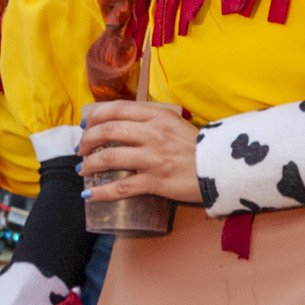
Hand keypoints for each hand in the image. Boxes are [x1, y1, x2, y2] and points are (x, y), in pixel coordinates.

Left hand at [78, 101, 203, 204]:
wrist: (222, 169)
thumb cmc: (197, 147)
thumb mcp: (175, 124)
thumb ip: (150, 120)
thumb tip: (121, 123)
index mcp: (157, 116)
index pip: (116, 109)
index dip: (94, 116)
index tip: (85, 125)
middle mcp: (153, 134)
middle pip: (107, 131)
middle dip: (87, 140)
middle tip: (81, 150)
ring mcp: (153, 158)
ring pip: (109, 158)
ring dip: (89, 165)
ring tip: (83, 170)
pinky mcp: (155, 181)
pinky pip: (121, 187)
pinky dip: (100, 192)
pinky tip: (89, 195)